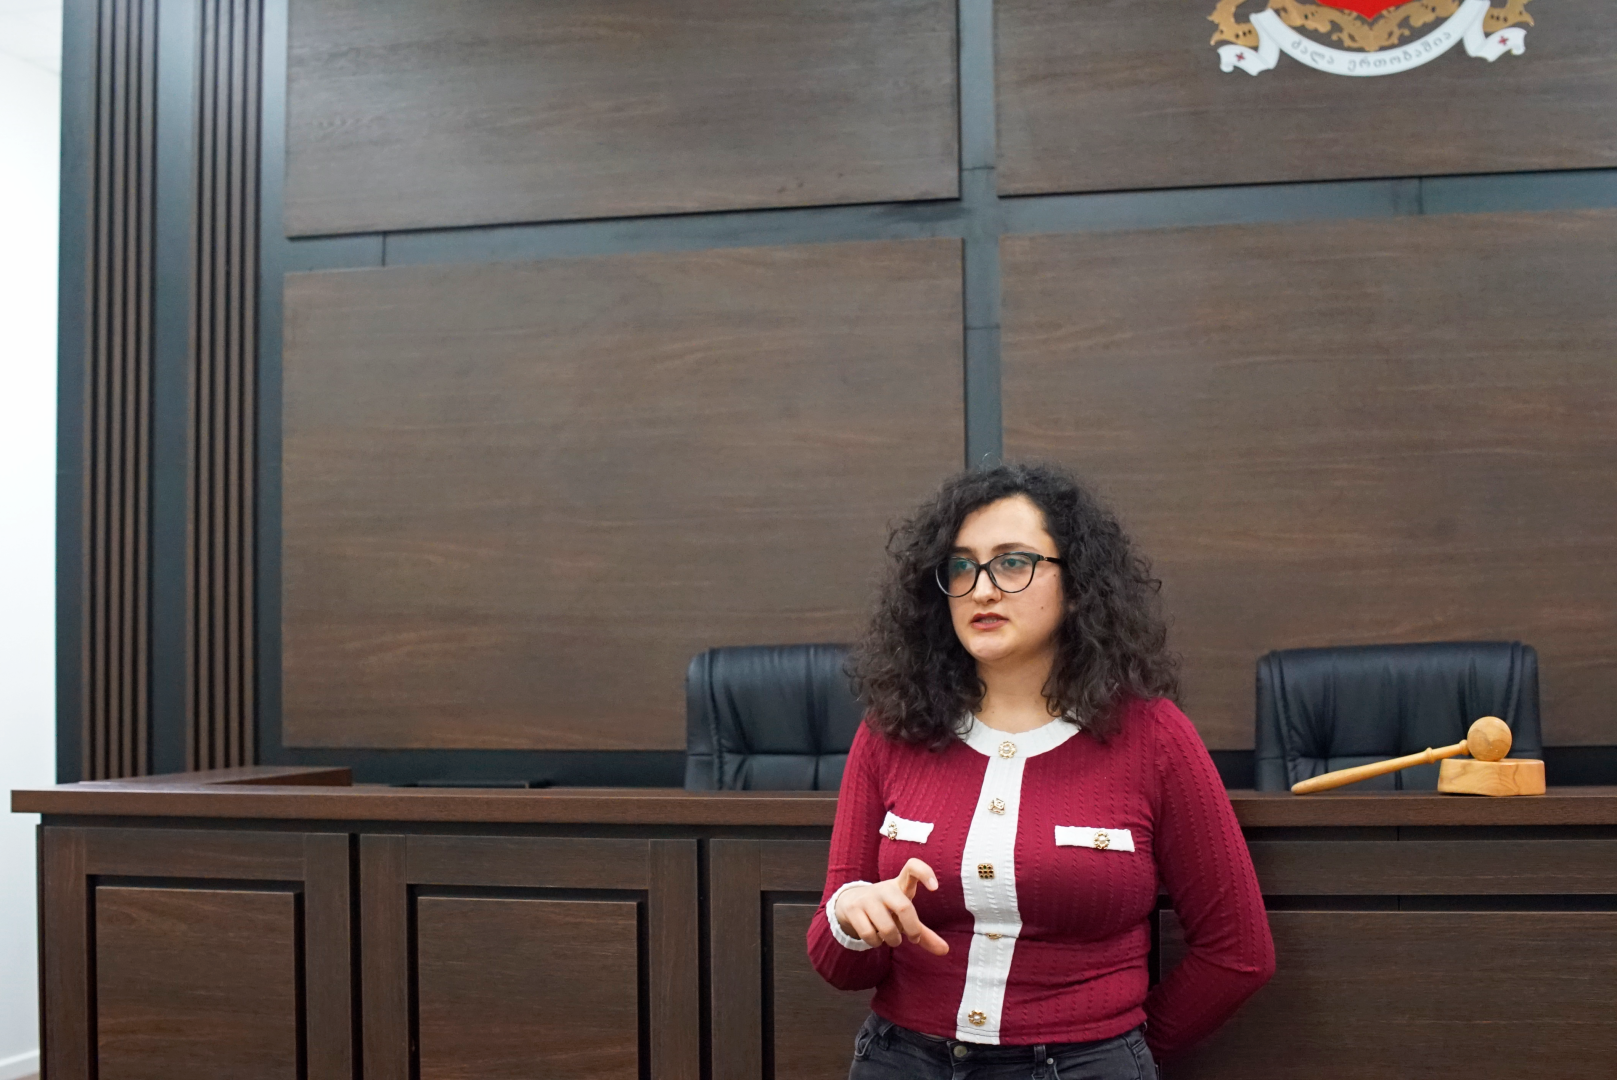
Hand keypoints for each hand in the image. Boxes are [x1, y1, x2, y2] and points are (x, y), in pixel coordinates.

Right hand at [833, 858, 949, 954]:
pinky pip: (869, 934)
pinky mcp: (853, 909)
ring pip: (887, 927)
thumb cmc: (886, 909)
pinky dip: (876, 942)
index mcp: (901, 885)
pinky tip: (875, 937)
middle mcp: (885, 889)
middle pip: (904, 907)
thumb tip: (945, 950)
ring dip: (893, 940)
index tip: (935, 887)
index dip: (924, 873)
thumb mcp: (905, 916)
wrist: (851, 903)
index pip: (912, 867)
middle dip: (913, 929)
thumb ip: (924, 933)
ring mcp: (868, 898)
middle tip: (914, 938)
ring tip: (891, 938)